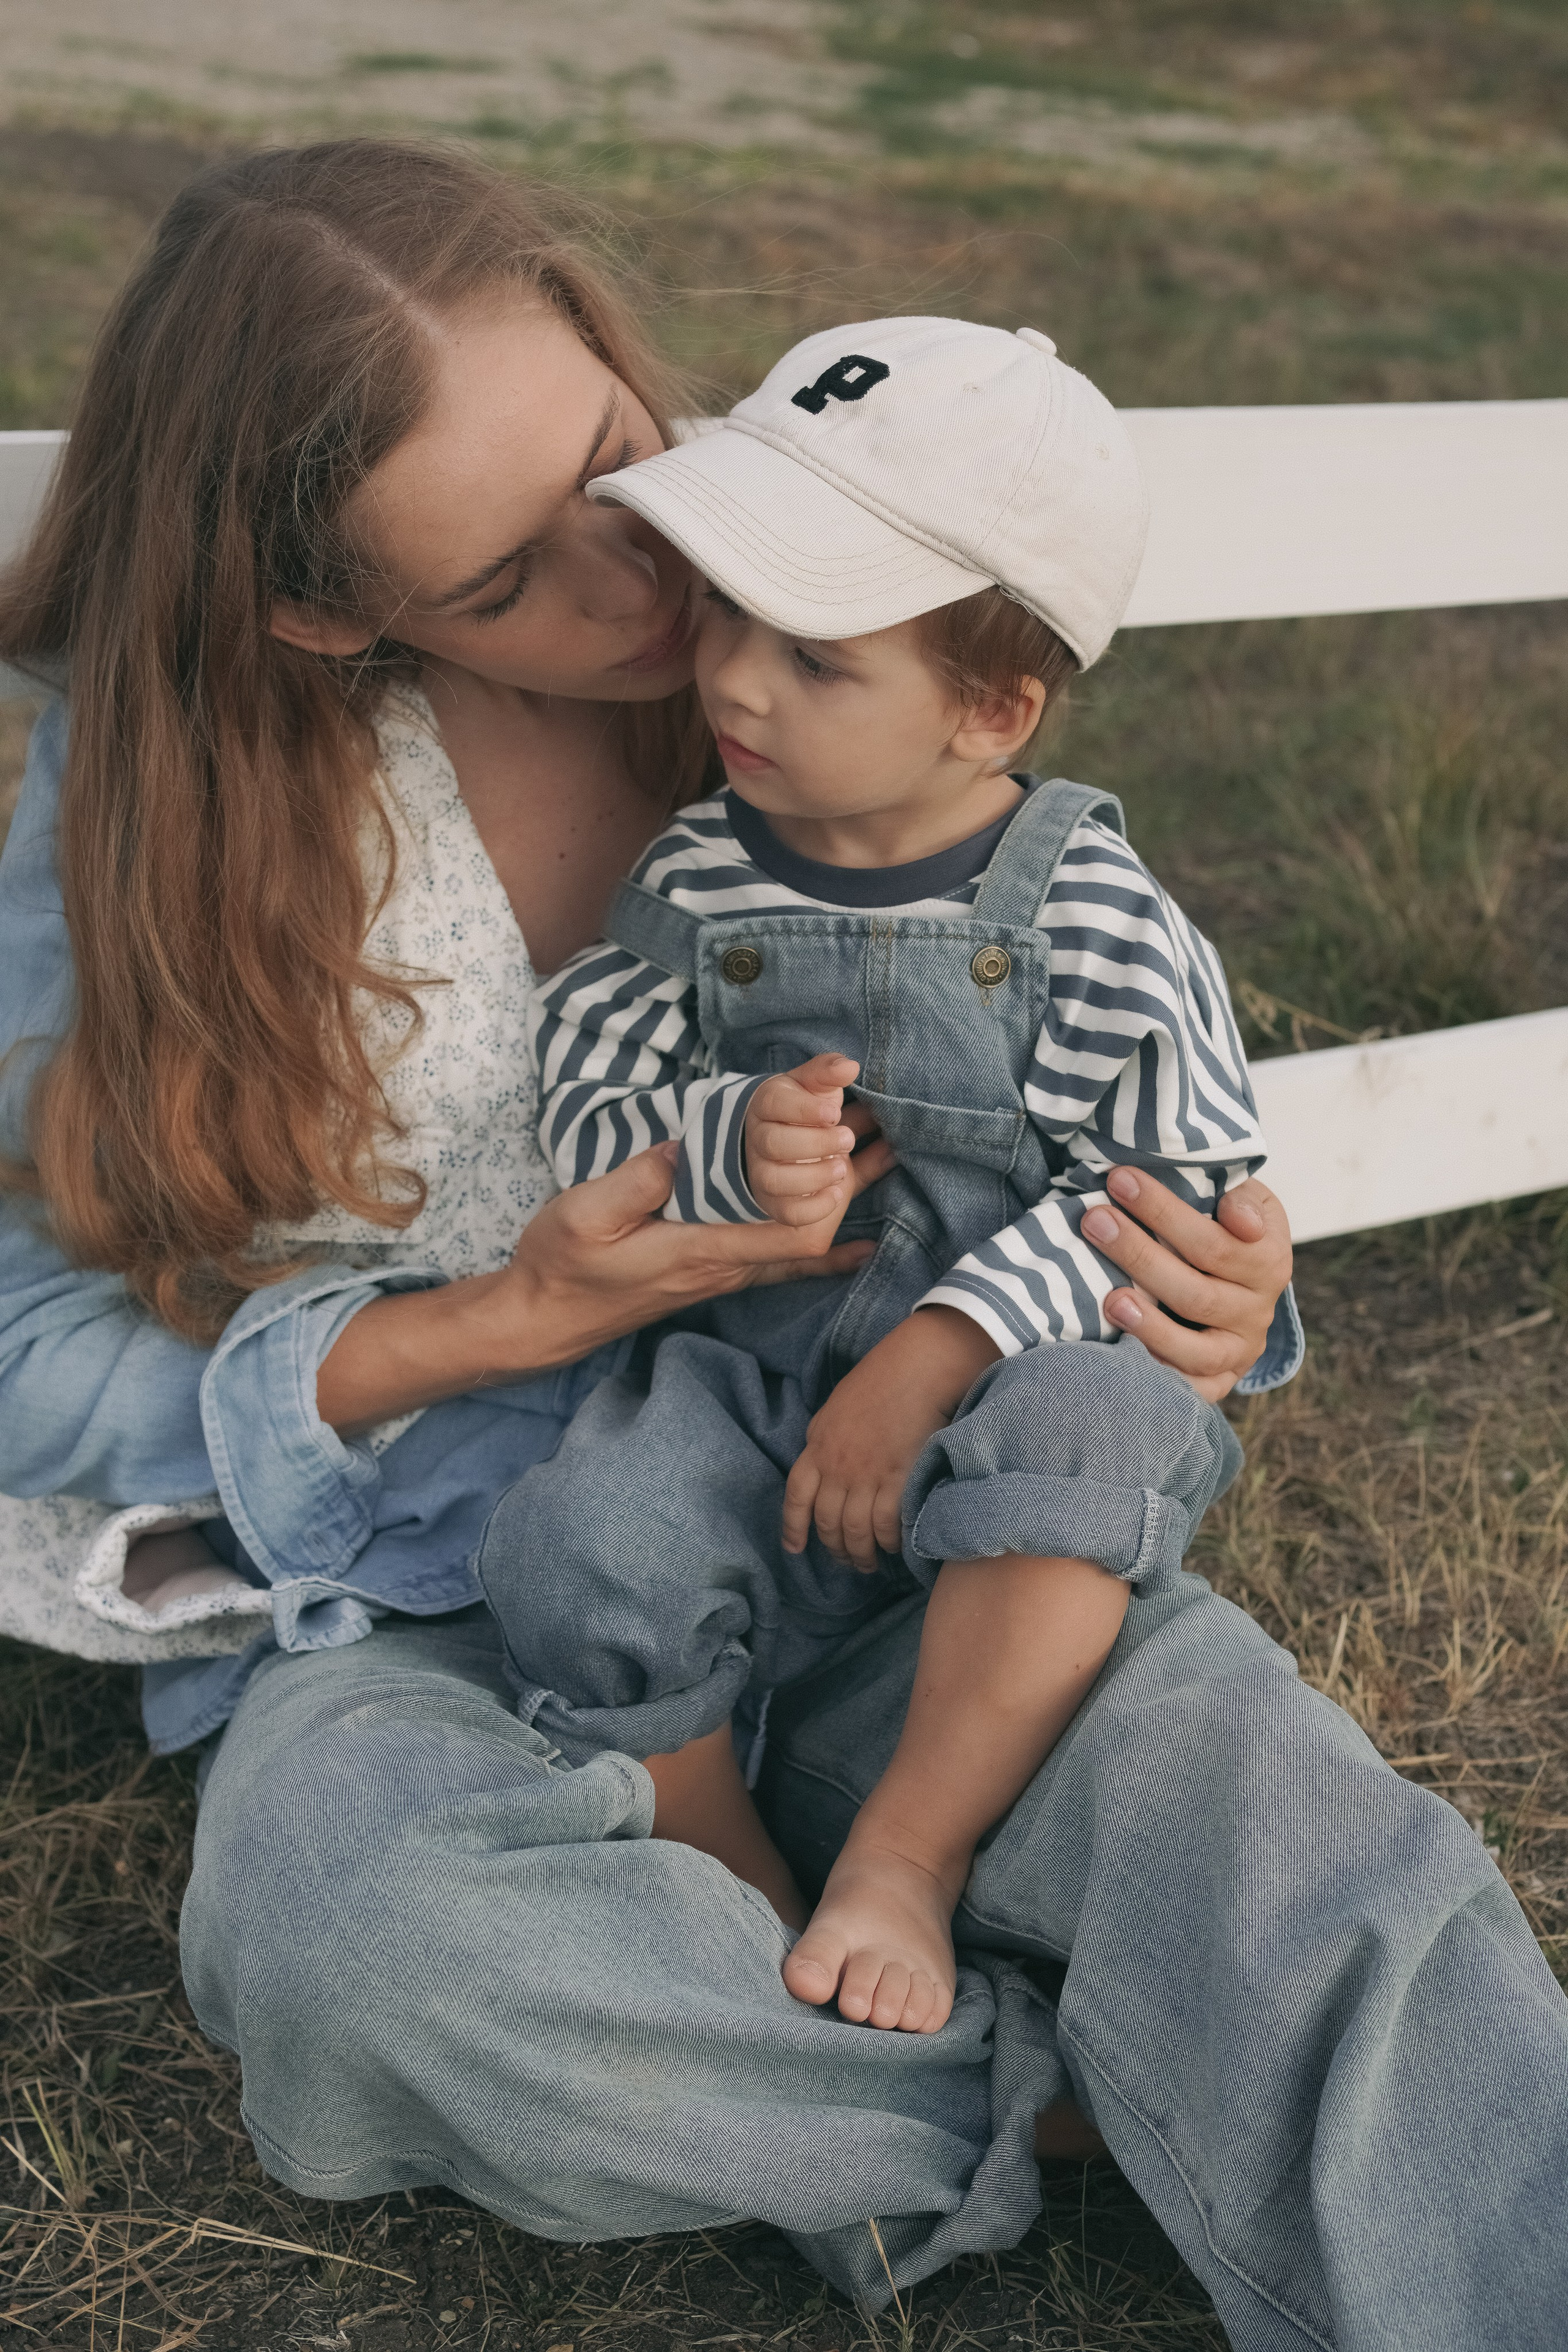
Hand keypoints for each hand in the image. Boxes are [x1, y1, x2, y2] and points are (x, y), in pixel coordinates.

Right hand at [317, 1133, 893, 1434]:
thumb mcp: (582, 1216)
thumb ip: (634, 1184)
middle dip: (851, 1178)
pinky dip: (824, 1249)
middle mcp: (724, 1266)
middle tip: (885, 1129)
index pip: (788, 1224)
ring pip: (802, 1241)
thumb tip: (682, 1148)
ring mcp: (721, 1273)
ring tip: (880, 1154)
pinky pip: (781, 1261)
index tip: (846, 1133)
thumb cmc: (561, 1266)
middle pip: (811, 1229)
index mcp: (701, 1248)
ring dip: (843, 1199)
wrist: (543, 1319)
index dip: (827, 1181)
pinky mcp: (712, 1273)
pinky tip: (858, 1243)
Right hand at [744, 1052, 865, 1227]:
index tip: (833, 1112)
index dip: (804, 1109)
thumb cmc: (806, 1109)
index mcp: (768, 1104)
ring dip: (813, 1176)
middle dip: (814, 1143)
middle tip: (846, 1139)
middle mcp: (759, 1139)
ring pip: (775, 1180)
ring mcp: (763, 1173)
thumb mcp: (815, 1086)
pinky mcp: (774, 1202)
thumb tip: (849, 1066)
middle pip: (773, 1143)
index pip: (774, 1103)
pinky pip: (787, 1213)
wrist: (785, 1141)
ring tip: (841, 1168)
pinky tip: (836, 1193)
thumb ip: (828, 1073)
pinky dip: (814, 1208)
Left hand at [782, 1307, 998, 1570]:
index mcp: (817, 1447)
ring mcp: (868, 1475)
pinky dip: (889, 1542)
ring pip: (856, 1531)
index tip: (795, 1548)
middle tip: (848, 1562)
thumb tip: (820, 1465)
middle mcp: (837, 1467)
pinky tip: (894, 1547)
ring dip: (862, 1554)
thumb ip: (823, 1441)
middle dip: (835, 1549)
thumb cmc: (879, 1381)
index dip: (793, 1527)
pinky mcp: (900, 1479)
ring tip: (870, 1564)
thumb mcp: (834, 1409)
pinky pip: (888, 1524)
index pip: (796, 1497)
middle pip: (827, 1523)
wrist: (917, 1368)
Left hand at [1080, 1171, 1292, 1402]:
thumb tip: (1237, 1218)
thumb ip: (1241, 1197)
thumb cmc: (1227, 1228)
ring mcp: (1238, 1351)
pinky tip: (1122, 1354)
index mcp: (1268, 1261)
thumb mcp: (1245, 1200)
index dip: (1164, 1212)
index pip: (1213, 1241)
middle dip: (1139, 1254)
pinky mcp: (1218, 1382)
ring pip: (1194, 1348)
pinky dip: (1158, 1375)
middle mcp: (1257, 1311)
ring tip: (1109, 1300)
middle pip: (1195, 1292)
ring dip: (1149, 1325)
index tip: (1120, 1180)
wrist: (1242, 1283)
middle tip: (1094, 1222)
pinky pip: (1189, 1389)